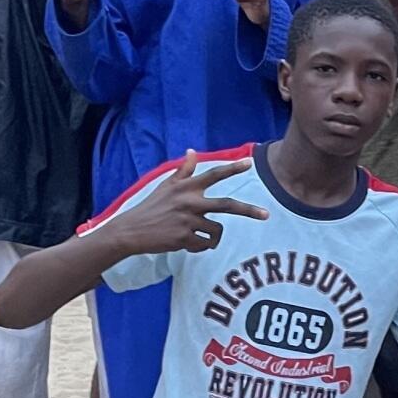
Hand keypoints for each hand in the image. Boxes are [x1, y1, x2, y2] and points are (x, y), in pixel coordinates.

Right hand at [109, 151, 270, 256]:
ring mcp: (187, 221)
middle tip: (266, 215)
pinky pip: (204, 245)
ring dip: (214, 238)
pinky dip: (200, 247)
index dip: (232, 168)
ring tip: (204, 238)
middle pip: (227, 205)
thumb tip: (193, 151)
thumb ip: (183, 170)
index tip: (249, 163)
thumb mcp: (166, 186)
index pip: (213, 174)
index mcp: (186, 187)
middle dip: (249, 210)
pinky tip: (188, 245)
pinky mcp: (183, 238)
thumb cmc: (151, 207)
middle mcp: (189, 201)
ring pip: (216, 230)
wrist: (131, 231)